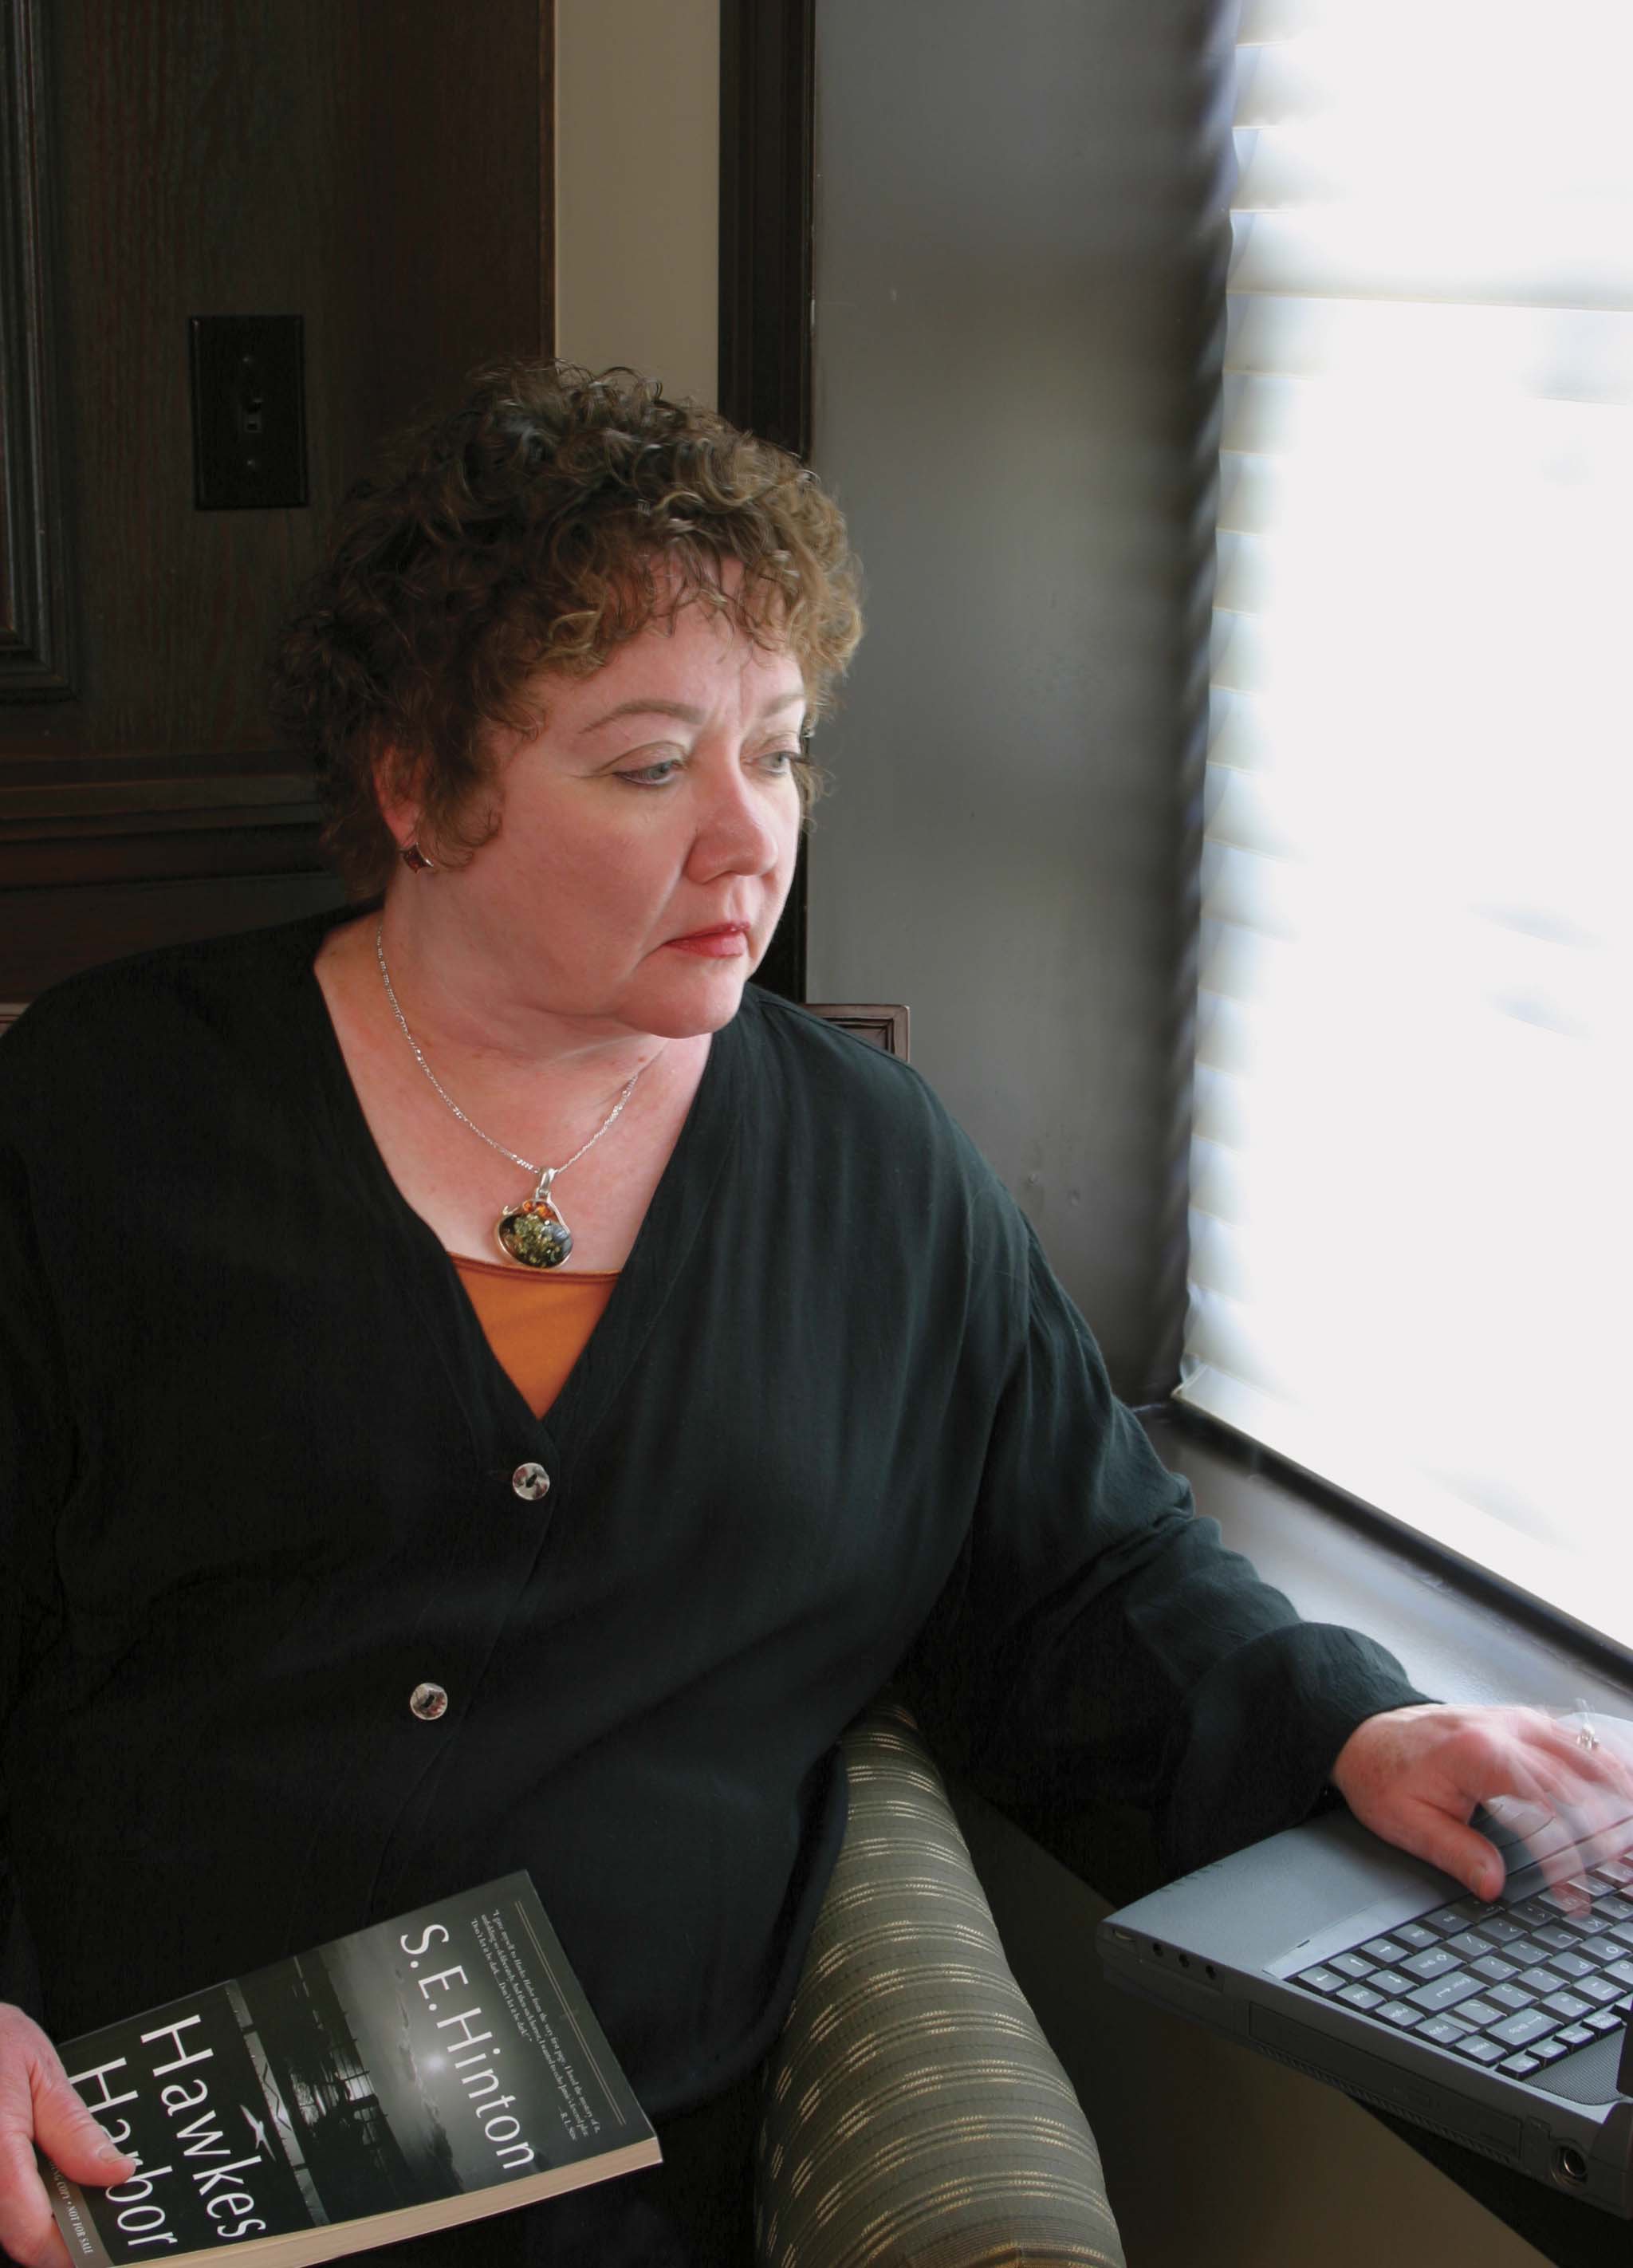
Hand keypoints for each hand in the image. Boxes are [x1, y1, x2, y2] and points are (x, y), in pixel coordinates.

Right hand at [0, 2003, 135, 2267]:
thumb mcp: (42, 2073)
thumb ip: (74, 2129)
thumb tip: (116, 2173)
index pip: (30, 2231)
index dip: (66, 2253)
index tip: (98, 2253)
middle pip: (15, 2235)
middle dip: (55, 2234)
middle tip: (93, 2218)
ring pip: (2, 2222)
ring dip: (34, 2217)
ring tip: (69, 2194)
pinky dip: (17, 2201)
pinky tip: (40, 2182)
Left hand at [1330, 1703, 1632, 1904]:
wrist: (1364, 1732)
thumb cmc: (1384, 1773)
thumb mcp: (1409, 1823)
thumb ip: (1456, 1853)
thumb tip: (1492, 1885)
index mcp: (1478, 1754)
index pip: (1543, 1804)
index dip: (1566, 1849)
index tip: (1576, 1887)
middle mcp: (1504, 1730)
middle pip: (1575, 1776)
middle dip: (1606, 1823)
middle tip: (1623, 1864)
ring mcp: (1515, 1720)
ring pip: (1583, 1750)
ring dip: (1615, 1788)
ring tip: (1629, 1834)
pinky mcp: (1519, 1721)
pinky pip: (1573, 1736)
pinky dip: (1603, 1760)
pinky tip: (1621, 1783)